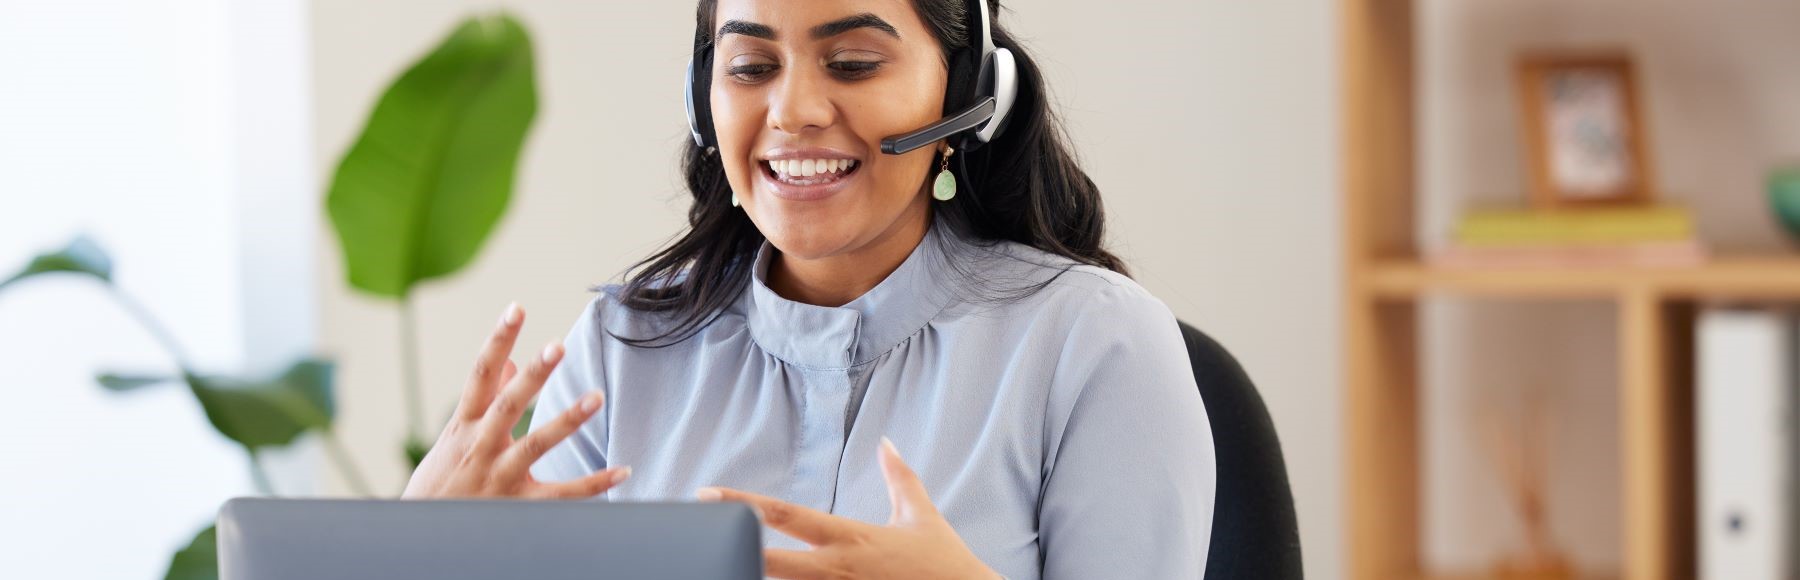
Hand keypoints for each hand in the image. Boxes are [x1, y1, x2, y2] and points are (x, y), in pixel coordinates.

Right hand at [401, 303, 629, 498]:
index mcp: (465, 426)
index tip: (516, 308)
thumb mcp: (454, 438)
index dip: (498, 340)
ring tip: (596, 397)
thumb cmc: (440, 484)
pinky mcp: (519, 505)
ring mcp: (500, 476)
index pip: (481, 374)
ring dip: (567, 420)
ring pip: (536, 445)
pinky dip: (594, 483)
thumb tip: (510, 363)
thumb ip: (484, 401)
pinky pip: (562, 493)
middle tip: (557, 346)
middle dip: (532, 376)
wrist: (421, 538)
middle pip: (508, 404)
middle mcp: (481, 446)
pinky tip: (623, 470)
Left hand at [698, 438, 999, 579]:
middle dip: (731, 549)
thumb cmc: (945, 562)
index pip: (786, 516)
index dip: (743, 504)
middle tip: (692, 539)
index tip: (708, 494)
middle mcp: (839, 569)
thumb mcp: (922, 516)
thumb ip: (900, 477)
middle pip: (772, 561)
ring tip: (711, 569)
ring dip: (753, 579)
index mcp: (851, 538)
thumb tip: (886, 442)